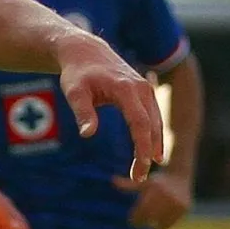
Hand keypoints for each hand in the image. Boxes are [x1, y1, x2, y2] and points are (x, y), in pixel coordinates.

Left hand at [54, 34, 162, 180]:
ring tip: (144, 170)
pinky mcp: (143, 91)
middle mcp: (141, 88)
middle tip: (139, 178)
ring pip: (155, 121)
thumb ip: (82, 112)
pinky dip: (153, 134)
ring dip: (154, 145)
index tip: (141, 168)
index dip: (143, 147)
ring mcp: (145, 89)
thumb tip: (88, 134)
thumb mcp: (74, 92)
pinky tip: (151, 151)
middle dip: (148, 152)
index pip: (140, 123)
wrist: (85, 51)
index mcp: (126, 89)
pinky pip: (153, 115)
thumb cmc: (77, 73)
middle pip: (151, 125)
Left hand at [115, 167, 193, 228]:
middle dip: (144, 222)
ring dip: (154, 226)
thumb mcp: (143, 183)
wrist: (180, 176)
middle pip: (150, 217)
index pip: (142, 211)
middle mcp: (166, 196)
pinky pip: (172, 222)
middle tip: (140, 224)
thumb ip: (128, 185)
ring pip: (161, 222)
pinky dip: (164, 226)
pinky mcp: (184, 208)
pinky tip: (158, 226)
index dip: (135, 219)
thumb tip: (112, 180)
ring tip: (150, 226)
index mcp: (155, 189)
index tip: (133, 221)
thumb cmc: (157, 182)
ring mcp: (176, 202)